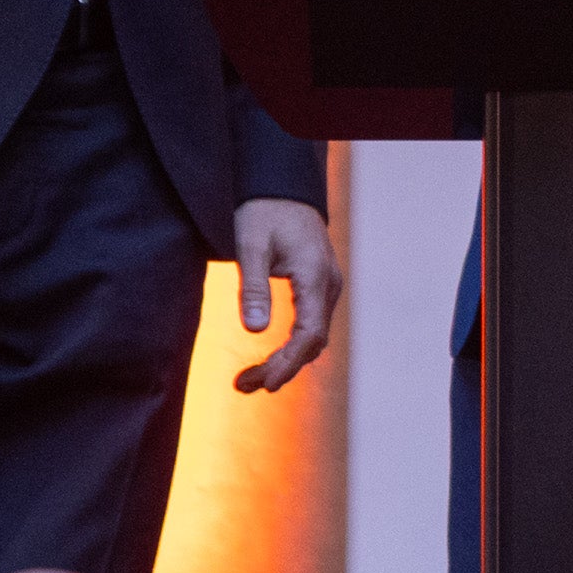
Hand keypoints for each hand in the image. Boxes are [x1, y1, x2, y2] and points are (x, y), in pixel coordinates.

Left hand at [230, 198, 342, 392]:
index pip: (309, 335)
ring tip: (249, 379)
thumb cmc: (265, 212)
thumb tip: (255, 331)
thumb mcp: (251, 246)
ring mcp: (326, 286)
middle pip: (312, 343)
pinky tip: (270, 356)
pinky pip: (311, 324)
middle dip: (281, 368)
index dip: (288, 363)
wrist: (284, 187)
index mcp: (315, 277)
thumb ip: (254, 288)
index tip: (264, 383)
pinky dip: (292, 345)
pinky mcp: (319, 286)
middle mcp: (328, 286)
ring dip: (286, 360)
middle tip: (244, 386)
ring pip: (313, 337)